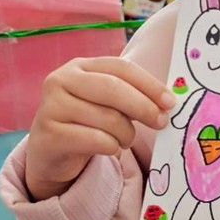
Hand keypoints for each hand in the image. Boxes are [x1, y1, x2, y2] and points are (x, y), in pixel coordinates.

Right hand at [26, 57, 174, 200]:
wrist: (51, 153)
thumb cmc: (86, 123)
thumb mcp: (106, 103)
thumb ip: (131, 96)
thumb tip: (166, 103)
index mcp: (79, 66)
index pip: (121, 68)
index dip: (149, 84)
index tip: (170, 102)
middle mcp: (61, 80)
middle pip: (113, 89)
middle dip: (144, 107)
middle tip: (161, 122)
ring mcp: (51, 107)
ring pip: (107, 118)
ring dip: (127, 134)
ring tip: (125, 140)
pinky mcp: (49, 135)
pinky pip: (96, 140)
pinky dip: (112, 147)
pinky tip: (110, 148)